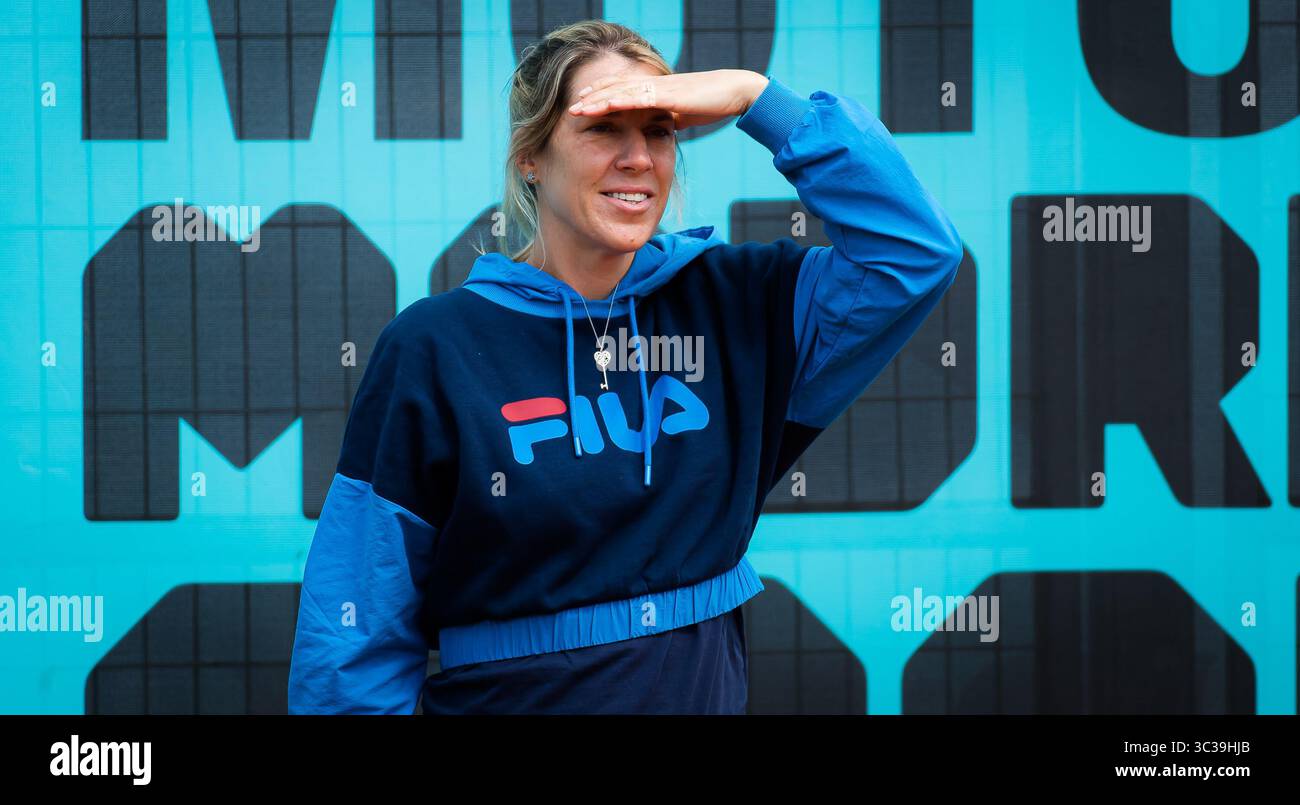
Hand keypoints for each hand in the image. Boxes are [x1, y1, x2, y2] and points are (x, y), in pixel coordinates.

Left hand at [567, 69, 768, 130]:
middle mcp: (652, 85)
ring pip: (620, 91)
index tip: (582, 107)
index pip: (620, 90)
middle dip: (591, 98)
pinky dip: (619, 99)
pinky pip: (638, 96)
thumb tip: (661, 129)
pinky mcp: (668, 94)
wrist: (734, 93)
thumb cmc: (711, 103)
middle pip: (614, 88)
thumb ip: (669, 119)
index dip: (600, 97)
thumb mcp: (683, 115)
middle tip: (569, 107)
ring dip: (597, 99)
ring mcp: (659, 88)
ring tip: (577, 108)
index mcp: (654, 90)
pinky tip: (604, 104)